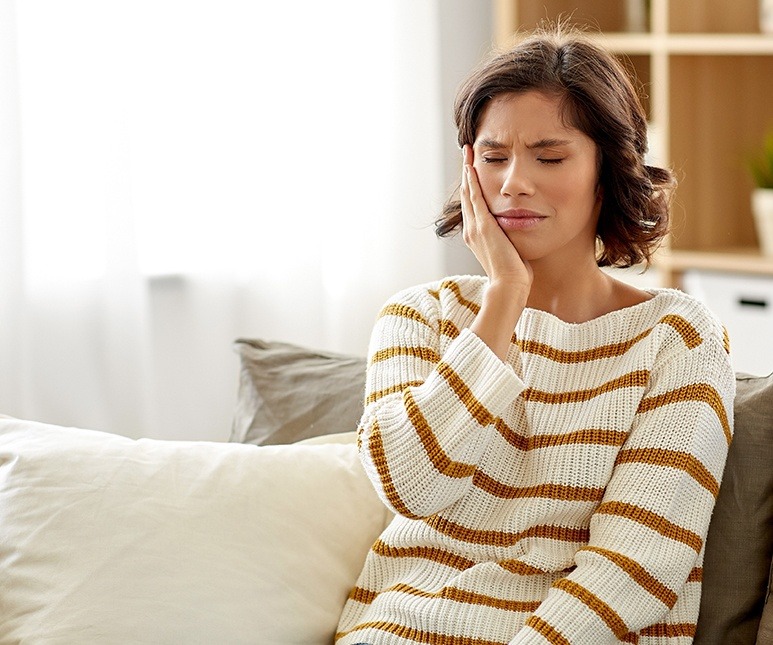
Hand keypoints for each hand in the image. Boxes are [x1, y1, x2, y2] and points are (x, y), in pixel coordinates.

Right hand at [460, 145, 532, 291]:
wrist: (509, 286)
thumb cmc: (514, 274)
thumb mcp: (510, 251)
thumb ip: (510, 238)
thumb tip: (521, 232)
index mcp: (476, 236)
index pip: (473, 205)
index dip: (472, 186)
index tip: (473, 170)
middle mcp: (471, 230)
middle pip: (467, 195)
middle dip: (467, 173)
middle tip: (467, 153)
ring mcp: (475, 227)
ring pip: (468, 192)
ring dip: (467, 171)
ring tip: (467, 152)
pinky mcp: (483, 226)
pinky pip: (475, 197)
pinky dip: (473, 181)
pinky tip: (472, 166)